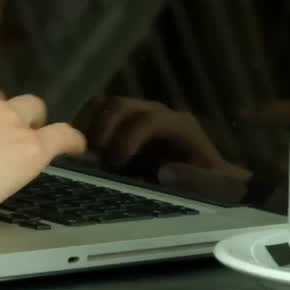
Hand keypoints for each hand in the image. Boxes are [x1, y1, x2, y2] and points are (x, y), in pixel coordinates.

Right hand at [73, 96, 246, 177]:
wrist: (210, 176)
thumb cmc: (211, 183)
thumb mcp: (211, 185)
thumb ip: (195, 180)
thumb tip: (164, 172)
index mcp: (178, 125)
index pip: (148, 119)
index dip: (128, 138)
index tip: (114, 163)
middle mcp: (156, 112)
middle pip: (121, 105)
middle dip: (102, 130)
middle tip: (91, 159)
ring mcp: (138, 113)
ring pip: (105, 104)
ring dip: (88, 125)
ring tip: (80, 152)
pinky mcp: (123, 121)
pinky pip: (97, 112)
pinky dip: (84, 125)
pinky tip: (78, 148)